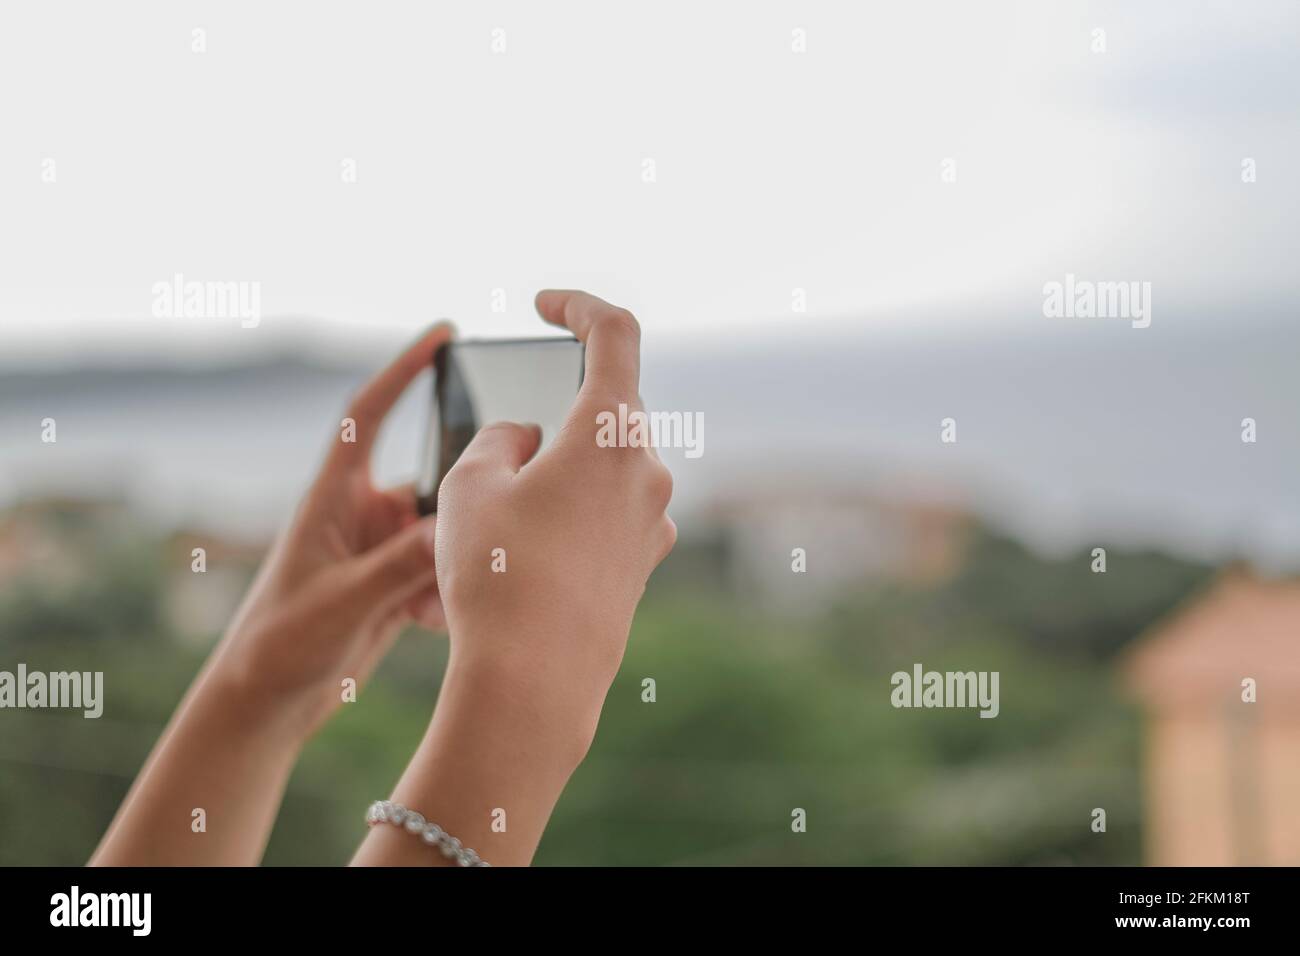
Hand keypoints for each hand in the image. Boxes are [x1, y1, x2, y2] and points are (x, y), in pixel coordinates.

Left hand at [212, 324, 452, 738]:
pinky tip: (435, 623)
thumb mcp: (341, 603)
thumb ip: (399, 566)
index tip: (444, 333)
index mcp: (332, 497)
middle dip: (461, 499)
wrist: (265, 704)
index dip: (404, 369)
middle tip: (494, 514)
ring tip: (448, 597)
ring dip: (454, 561)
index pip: (370, 414)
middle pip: (430, 481)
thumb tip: (459, 530)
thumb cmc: (279, 645)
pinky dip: (449, 593)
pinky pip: (442, 571)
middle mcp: (361, 514)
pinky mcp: (395, 583)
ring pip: (444, 532)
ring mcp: (381, 549)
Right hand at [433, 291, 675, 756]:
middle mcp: (648, 472)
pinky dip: (570, 511)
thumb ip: (499, 439)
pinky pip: (607, 514)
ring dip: (558, 470)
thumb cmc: (497, 578)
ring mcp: (653, 522)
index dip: (580, 305)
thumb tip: (527, 438)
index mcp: (612, 433)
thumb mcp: (470, 486)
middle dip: (551, 413)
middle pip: (604, 410)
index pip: (616, 334)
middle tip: (496, 452)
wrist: (533, 686)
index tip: (545, 304)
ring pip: (602, 467)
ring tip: (500, 518)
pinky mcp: (644, 564)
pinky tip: (526, 554)